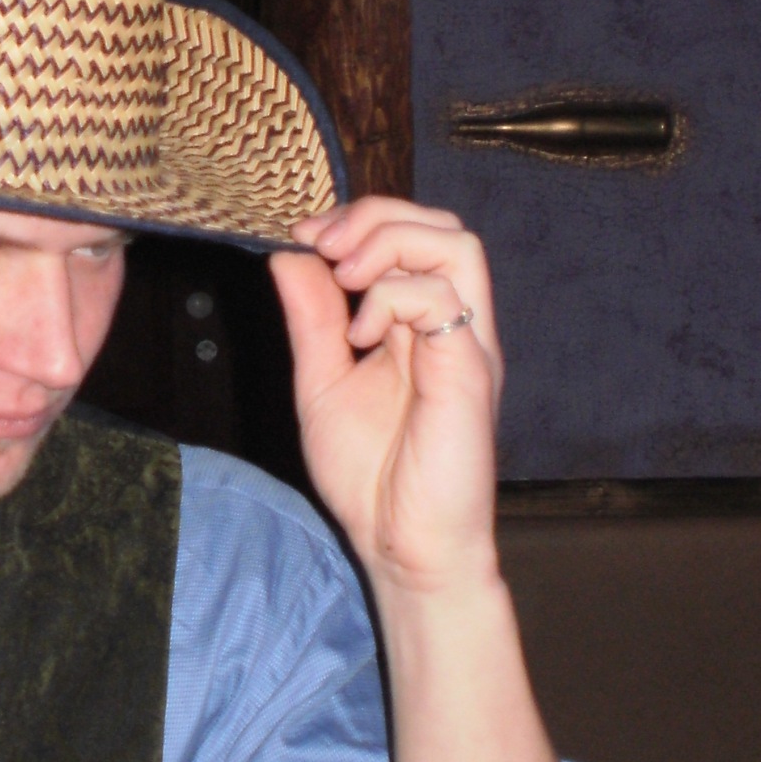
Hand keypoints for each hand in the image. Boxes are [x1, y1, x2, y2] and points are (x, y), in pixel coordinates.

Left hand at [268, 198, 504, 596]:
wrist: (401, 545)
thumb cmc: (371, 479)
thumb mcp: (322, 384)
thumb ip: (312, 321)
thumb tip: (290, 257)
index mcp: (420, 327)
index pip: (409, 236)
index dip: (356, 221)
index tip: (303, 237)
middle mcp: (452, 326)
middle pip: (441, 224)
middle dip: (374, 216)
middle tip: (321, 243)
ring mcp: (466, 345)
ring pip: (456, 244)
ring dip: (390, 242)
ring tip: (345, 275)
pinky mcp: (470, 369)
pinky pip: (445, 296)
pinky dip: (393, 297)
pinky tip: (360, 337)